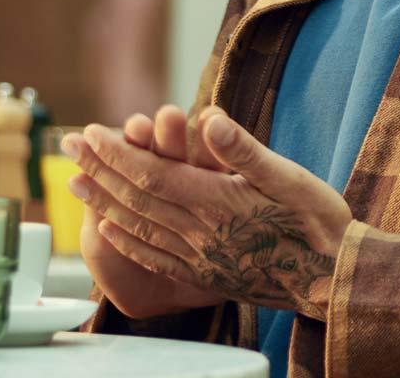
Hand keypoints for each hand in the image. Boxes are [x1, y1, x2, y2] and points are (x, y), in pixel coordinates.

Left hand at [67, 105, 351, 318]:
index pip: (151, 172)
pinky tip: (110, 229)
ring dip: (102, 201)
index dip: (116, 152)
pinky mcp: (203, 274)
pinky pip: (153, 256)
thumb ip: (243, 150)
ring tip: (75, 182)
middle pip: (135, 196)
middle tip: (68, 147)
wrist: (332, 280)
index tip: (89, 132)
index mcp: (216, 201)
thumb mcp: (290, 176)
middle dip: (98, 169)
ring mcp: (197, 256)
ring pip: (137, 225)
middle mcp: (198, 231)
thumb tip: (207, 119)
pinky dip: (126, 240)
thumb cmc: (317, 223)